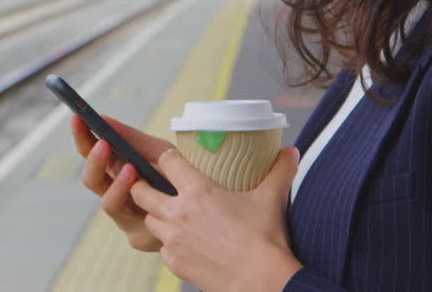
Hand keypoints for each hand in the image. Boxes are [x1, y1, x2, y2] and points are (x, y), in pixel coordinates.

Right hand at [70, 114, 173, 251]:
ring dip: (117, 185)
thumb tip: (103, 117)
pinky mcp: (136, 236)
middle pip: (91, 180)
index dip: (82, 136)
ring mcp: (124, 216)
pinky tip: (148, 194)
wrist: (203, 207)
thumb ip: (131, 138)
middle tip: (103, 144)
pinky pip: (130, 222)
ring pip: (107, 203)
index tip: (77, 118)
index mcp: (115, 170)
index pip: (91, 153)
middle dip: (94, 162)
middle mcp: (114, 193)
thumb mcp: (157, 151)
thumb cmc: (176, 176)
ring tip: (130, 169)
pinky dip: (139, 206)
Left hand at [129, 146, 303, 291]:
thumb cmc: (265, 240)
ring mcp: (174, 240)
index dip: (168, 158)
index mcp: (198, 192)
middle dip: (144, 186)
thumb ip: (279, 171)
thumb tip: (290, 151)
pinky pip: (161, 249)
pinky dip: (168, 245)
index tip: (173, 160)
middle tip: (155, 186)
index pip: (167, 161)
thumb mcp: (271, 199)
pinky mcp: (175, 262)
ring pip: (148, 221)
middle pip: (141, 192)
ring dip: (156, 216)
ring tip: (170, 216)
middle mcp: (179, 214)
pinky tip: (183, 243)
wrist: (262, 281)